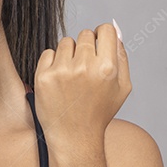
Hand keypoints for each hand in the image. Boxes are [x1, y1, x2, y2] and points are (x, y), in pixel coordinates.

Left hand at [32, 21, 129, 148]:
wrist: (75, 137)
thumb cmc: (100, 112)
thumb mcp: (122, 87)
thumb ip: (122, 56)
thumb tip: (115, 29)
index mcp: (107, 68)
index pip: (105, 30)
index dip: (102, 36)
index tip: (98, 47)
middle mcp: (85, 67)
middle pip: (85, 34)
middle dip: (85, 47)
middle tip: (84, 69)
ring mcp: (63, 71)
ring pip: (66, 42)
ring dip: (69, 54)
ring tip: (71, 77)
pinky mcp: (44, 77)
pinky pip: (48, 53)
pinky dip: (52, 63)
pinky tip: (59, 81)